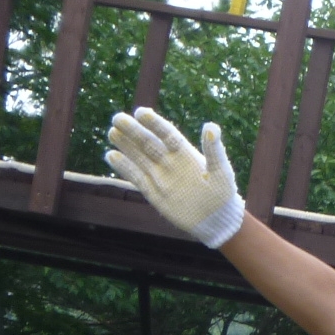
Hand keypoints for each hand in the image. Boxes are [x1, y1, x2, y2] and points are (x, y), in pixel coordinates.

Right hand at [105, 108, 245, 247]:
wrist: (216, 221)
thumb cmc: (223, 195)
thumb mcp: (222, 172)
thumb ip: (215, 150)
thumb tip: (211, 126)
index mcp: (186, 153)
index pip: (167, 134)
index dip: (154, 123)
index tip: (141, 112)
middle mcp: (170, 161)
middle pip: (148, 142)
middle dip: (133, 130)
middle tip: (118, 118)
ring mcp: (160, 175)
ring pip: (139, 156)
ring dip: (125, 145)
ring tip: (112, 132)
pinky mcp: (153, 192)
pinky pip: (136, 177)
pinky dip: (124, 167)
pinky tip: (111, 155)